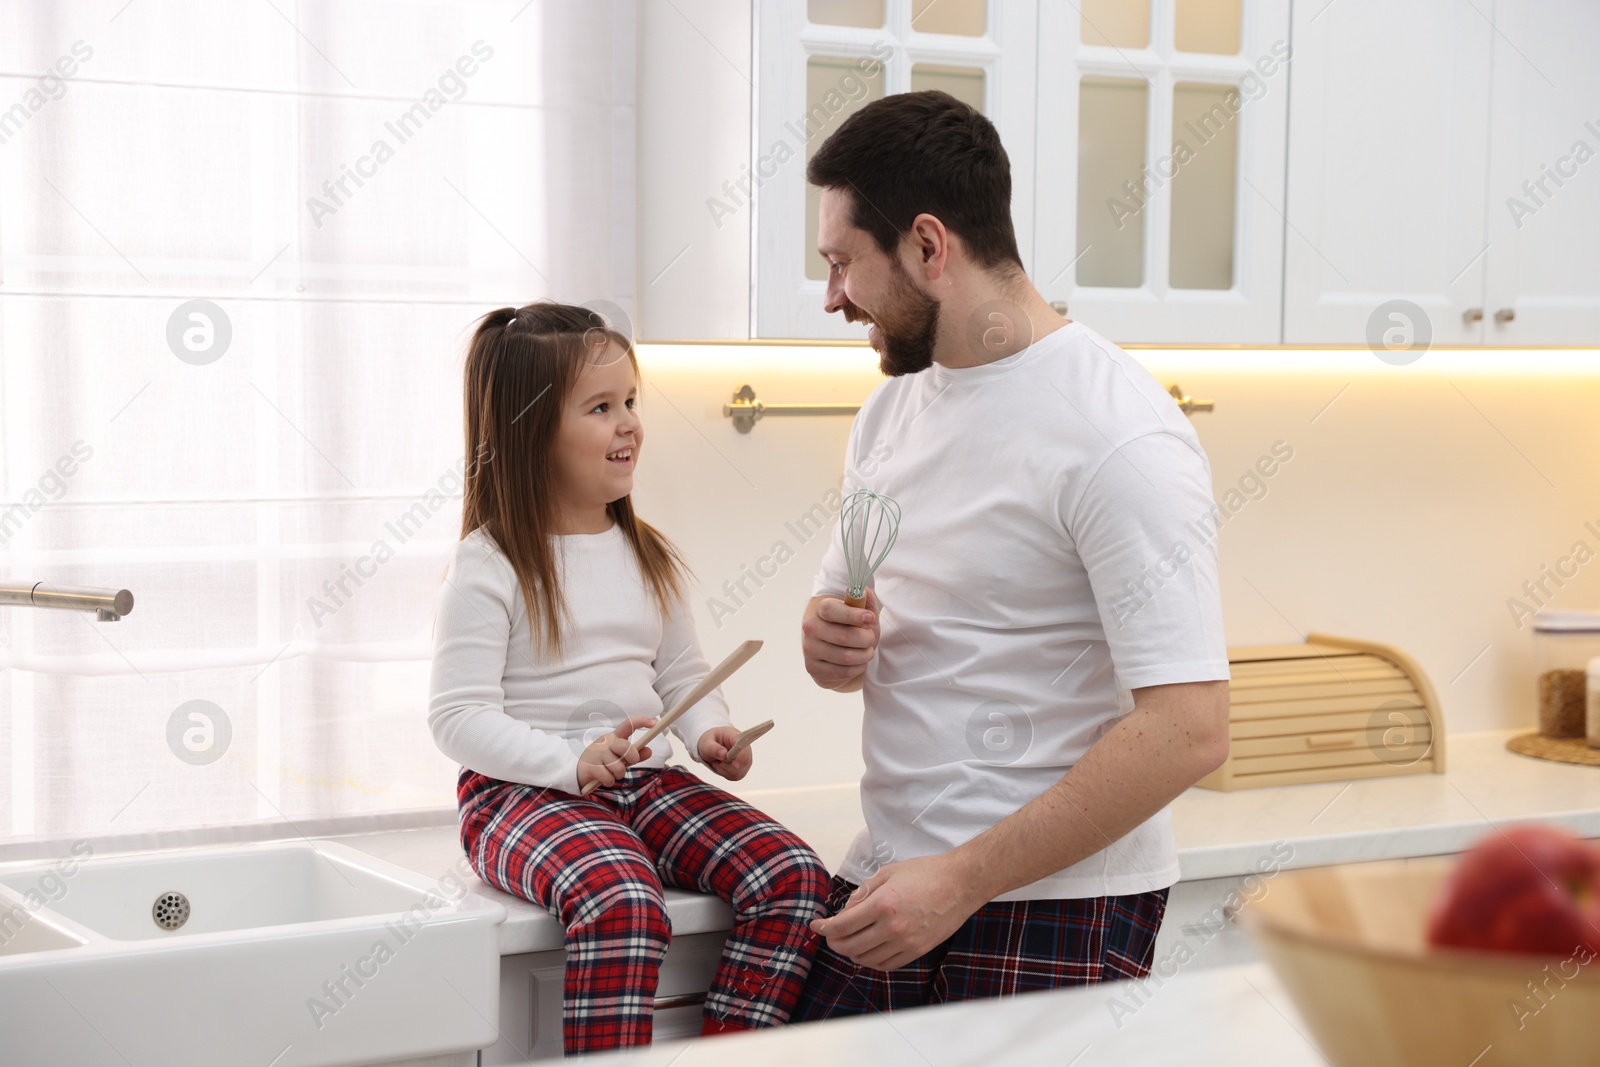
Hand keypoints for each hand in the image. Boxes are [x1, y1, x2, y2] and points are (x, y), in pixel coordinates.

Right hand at [575, 714, 655, 791]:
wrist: (579, 770)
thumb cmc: (604, 762)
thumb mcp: (621, 757)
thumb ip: (635, 755)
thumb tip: (649, 751)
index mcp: (615, 737)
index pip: (628, 725)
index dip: (642, 721)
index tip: (655, 723)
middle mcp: (606, 742)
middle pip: (626, 748)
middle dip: (632, 758)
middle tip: (626, 763)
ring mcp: (597, 753)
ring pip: (619, 767)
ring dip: (618, 774)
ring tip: (611, 773)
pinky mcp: (591, 766)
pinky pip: (609, 778)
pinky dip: (609, 781)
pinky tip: (603, 778)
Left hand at [697, 725, 753, 780]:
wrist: (709, 747)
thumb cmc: (709, 741)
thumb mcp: (706, 743)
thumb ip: (713, 748)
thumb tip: (723, 754)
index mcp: (736, 736)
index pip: (744, 747)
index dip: (741, 757)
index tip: (734, 764)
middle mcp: (744, 747)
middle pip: (745, 761)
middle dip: (729, 766)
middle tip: (718, 761)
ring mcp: (744, 758)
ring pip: (740, 771)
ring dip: (726, 770)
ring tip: (718, 762)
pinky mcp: (742, 768)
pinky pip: (737, 776)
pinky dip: (726, 774)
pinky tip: (721, 767)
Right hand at [801, 589, 880, 690]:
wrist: (832, 650)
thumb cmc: (849, 627)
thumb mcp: (860, 613)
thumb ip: (864, 602)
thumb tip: (865, 591)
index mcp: (820, 609)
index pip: (831, 610)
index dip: (852, 615)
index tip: (870, 617)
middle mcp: (811, 628)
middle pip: (843, 636)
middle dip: (865, 639)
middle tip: (871, 638)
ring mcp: (810, 649)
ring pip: (845, 657)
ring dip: (864, 655)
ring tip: (867, 651)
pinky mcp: (813, 668)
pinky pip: (843, 672)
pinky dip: (857, 668)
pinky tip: (858, 662)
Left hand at [808, 853, 980, 970]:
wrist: (961, 884)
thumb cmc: (926, 873)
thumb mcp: (889, 872)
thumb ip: (863, 892)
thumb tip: (846, 910)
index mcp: (883, 904)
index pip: (843, 925)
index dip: (824, 928)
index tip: (815, 926)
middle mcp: (893, 927)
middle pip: (850, 946)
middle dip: (834, 942)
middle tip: (830, 935)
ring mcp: (906, 942)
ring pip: (866, 958)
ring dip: (851, 952)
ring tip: (848, 942)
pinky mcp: (917, 951)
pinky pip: (886, 964)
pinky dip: (871, 960)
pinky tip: (867, 950)